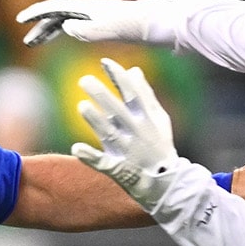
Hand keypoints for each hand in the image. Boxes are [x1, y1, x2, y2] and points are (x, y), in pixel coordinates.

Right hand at [16, 0, 166, 46]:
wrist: (155, 23)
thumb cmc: (135, 25)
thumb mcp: (111, 29)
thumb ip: (88, 29)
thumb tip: (66, 28)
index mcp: (88, 8)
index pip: (56, 8)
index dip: (37, 13)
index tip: (21, 20)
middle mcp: (89, 9)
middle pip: (57, 15)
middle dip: (39, 26)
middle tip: (27, 41)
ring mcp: (95, 15)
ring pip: (65, 21)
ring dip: (49, 31)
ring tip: (35, 43)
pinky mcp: (102, 22)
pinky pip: (76, 26)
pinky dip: (63, 31)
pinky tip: (61, 38)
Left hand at [71, 58, 181, 209]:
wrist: (167, 183)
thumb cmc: (160, 147)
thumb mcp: (160, 119)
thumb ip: (146, 94)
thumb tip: (134, 70)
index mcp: (146, 119)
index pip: (133, 94)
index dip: (120, 78)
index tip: (105, 62)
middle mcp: (137, 133)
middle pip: (118, 111)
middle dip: (103, 95)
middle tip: (85, 80)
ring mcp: (127, 151)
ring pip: (110, 134)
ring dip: (96, 121)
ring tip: (82, 106)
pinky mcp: (118, 169)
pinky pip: (103, 163)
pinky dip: (90, 157)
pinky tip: (76, 148)